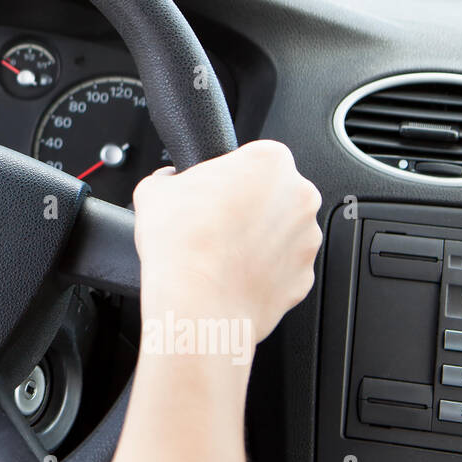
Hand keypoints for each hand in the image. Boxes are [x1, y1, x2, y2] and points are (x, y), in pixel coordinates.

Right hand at [131, 140, 321, 352]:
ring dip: (256, 237)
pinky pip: (282, 267)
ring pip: (279, 230)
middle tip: (211, 221)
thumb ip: (169, 177)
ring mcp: (306, 240)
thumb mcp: (154, 190)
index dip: (226, 174)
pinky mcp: (304, 278)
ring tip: (218, 252)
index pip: (252, 156)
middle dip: (246, 205)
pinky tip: (231, 274)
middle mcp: (299, 196)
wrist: (196, 305)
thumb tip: (169, 182)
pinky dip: (261, 270)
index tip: (210, 191)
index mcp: (269, 162)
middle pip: (271, 192)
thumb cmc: (182, 245)